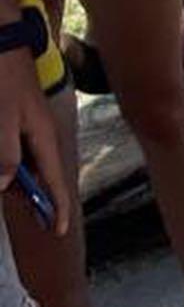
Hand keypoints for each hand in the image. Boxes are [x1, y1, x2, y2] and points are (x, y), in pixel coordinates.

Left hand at [0, 46, 70, 236]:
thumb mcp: (2, 119)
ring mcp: (25, 124)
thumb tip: (5, 185)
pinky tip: (2, 161)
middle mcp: (37, 133)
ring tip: (7, 183)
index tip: (55, 230)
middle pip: (37, 174)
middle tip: (20, 207)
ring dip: (11, 175)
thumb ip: (5, 155)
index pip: (55, 180)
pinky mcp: (12, 116)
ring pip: (21, 161)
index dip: (55, 207)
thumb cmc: (1, 75)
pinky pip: (10, 147)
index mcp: (42, 136)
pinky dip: (5, 159)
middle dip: (28, 194)